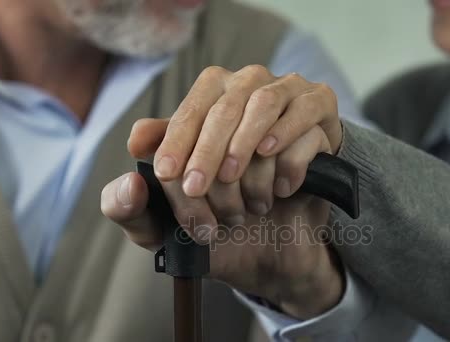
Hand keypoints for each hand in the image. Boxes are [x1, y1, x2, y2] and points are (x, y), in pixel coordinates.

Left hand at [102, 65, 344, 318]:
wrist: (277, 250)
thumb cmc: (219, 225)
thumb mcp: (165, 225)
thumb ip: (131, 208)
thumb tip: (129, 182)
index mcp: (206, 103)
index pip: (188, 112)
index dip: (175, 142)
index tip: (166, 175)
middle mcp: (247, 87)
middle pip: (224, 106)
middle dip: (208, 155)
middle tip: (202, 195)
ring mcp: (287, 98)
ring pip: (264, 107)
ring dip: (248, 156)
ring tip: (245, 199)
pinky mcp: (321, 118)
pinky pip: (305, 125)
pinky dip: (289, 160)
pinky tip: (281, 189)